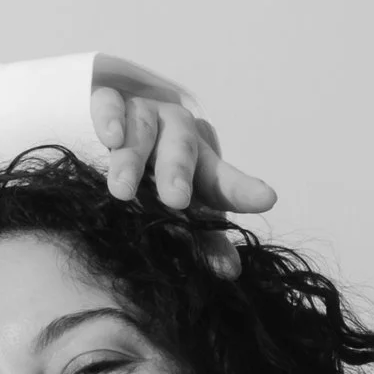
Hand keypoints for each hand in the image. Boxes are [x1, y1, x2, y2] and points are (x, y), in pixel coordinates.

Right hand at [88, 61, 277, 230]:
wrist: (120, 116)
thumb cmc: (155, 168)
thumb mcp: (181, 202)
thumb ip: (204, 238)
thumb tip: (230, 271)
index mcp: (199, 158)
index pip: (221, 178)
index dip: (240, 190)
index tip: (265, 200)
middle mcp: (175, 131)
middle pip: (182, 147)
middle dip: (177, 172)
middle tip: (175, 200)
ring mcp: (142, 114)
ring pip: (143, 129)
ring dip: (132, 159)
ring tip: (122, 191)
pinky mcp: (108, 101)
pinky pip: (109, 104)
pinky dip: (110, 118)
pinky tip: (111, 137)